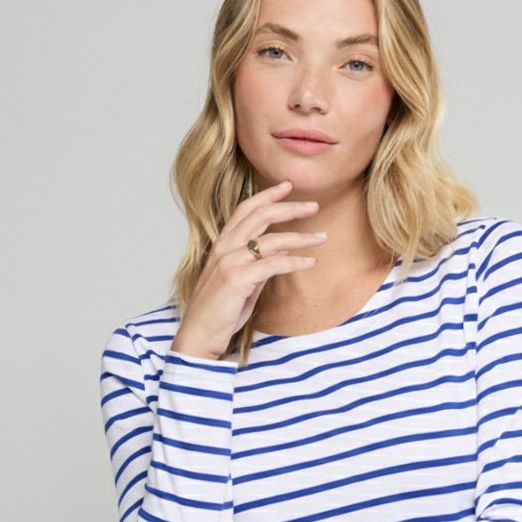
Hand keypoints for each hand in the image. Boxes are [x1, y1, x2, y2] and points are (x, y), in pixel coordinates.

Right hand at [170, 178, 326, 359]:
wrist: (199, 336)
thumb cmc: (220, 313)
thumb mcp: (243, 284)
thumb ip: (259, 266)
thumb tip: (282, 253)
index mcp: (222, 246)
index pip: (245, 210)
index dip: (267, 195)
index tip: (288, 186)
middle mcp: (224, 249)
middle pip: (260, 216)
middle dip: (290, 208)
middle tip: (314, 206)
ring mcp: (229, 262)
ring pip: (271, 240)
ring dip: (301, 237)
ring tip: (322, 238)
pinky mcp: (238, 279)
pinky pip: (273, 265)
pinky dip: (294, 262)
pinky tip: (310, 262)